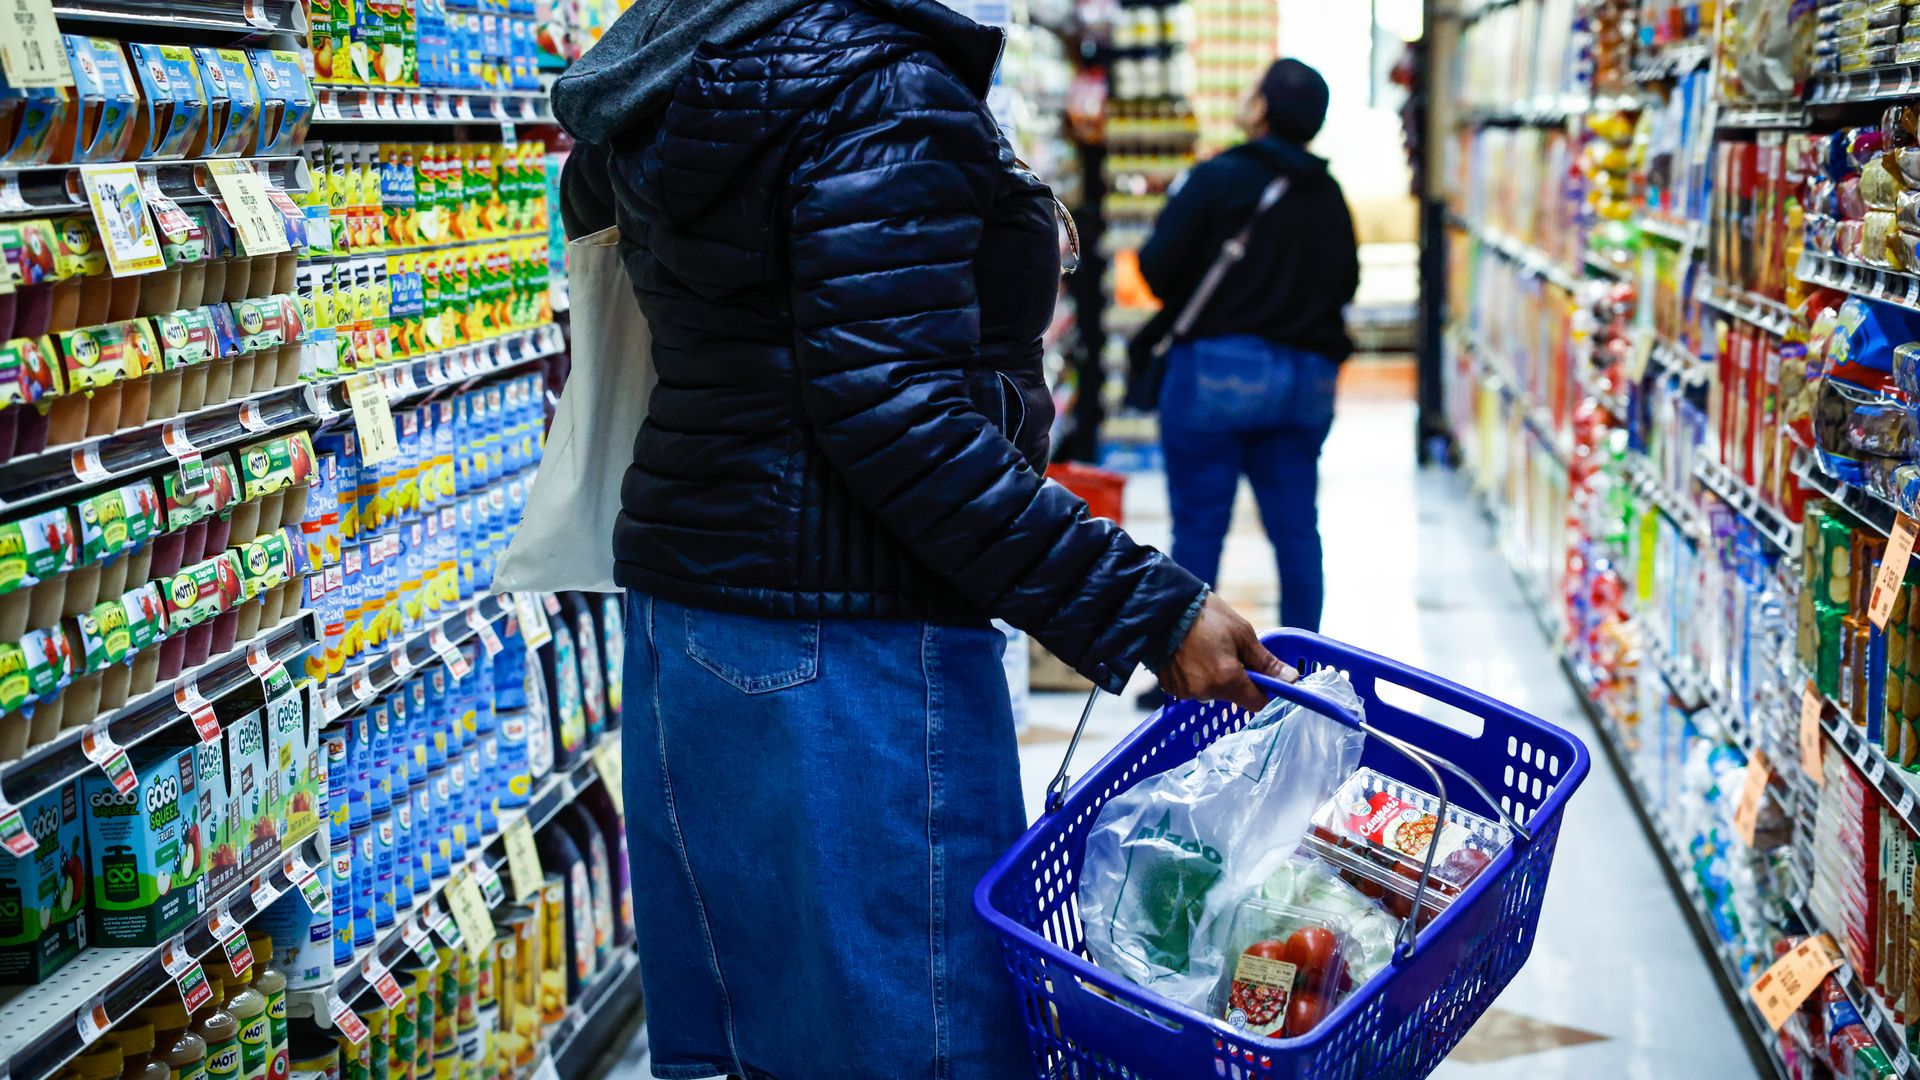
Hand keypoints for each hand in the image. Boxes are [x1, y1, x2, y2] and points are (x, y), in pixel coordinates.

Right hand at [1160, 594, 1298, 712]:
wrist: (1163, 608)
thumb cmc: (1207, 616)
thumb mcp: (1242, 634)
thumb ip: (1266, 662)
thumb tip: (1292, 679)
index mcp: (1227, 680)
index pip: (1256, 703)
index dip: (1263, 691)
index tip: (1260, 675)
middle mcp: (1206, 692)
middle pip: (1233, 697)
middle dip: (1237, 680)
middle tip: (1229, 653)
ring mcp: (1186, 692)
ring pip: (1212, 693)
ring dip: (1214, 678)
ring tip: (1206, 651)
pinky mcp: (1171, 688)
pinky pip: (1192, 688)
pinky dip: (1196, 677)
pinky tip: (1190, 657)